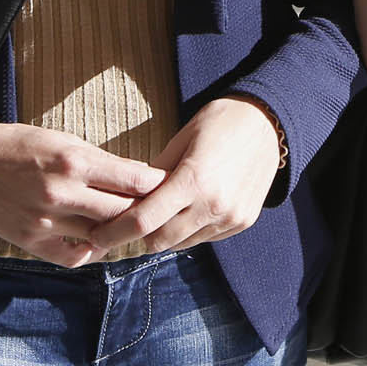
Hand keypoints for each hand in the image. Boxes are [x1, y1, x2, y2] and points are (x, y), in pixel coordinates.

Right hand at [0, 121, 166, 267]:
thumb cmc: (19, 144)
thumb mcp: (62, 140)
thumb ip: (99, 162)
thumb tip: (138, 178)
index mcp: (73, 161)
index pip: (131, 180)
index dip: (154, 184)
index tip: (166, 185)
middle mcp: (61, 193)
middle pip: (121, 212)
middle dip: (142, 211)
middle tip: (156, 210)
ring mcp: (44, 222)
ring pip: (100, 237)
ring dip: (118, 232)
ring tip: (131, 225)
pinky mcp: (30, 242)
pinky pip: (73, 256)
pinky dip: (90, 251)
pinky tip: (98, 241)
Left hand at [86, 96, 281, 255]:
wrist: (269, 122)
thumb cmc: (220, 122)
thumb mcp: (181, 140)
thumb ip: (153, 174)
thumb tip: (127, 198)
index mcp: (193, 180)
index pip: (143, 221)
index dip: (114, 232)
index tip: (96, 235)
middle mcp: (213, 205)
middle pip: (159, 241)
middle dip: (138, 236)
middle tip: (125, 224)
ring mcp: (231, 217)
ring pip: (182, 244)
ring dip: (165, 234)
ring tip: (159, 214)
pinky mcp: (243, 222)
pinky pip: (205, 238)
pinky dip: (190, 230)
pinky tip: (189, 209)